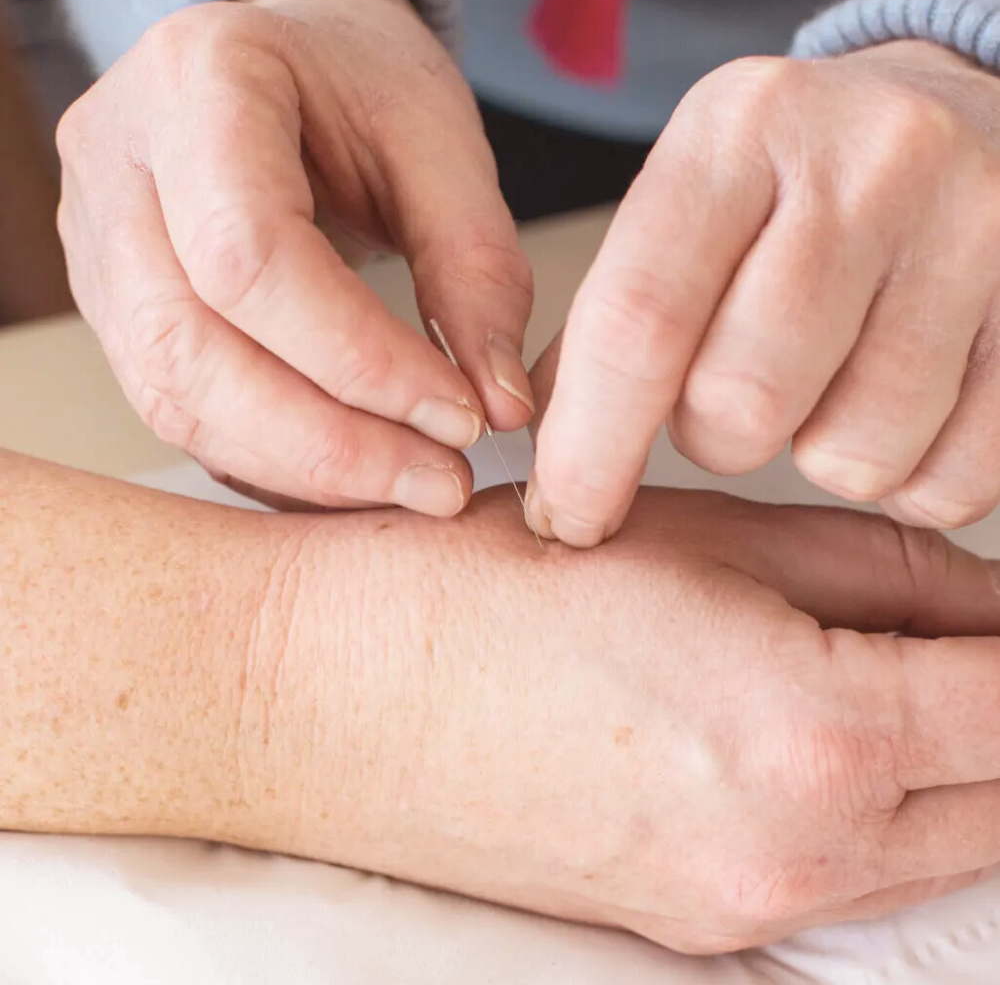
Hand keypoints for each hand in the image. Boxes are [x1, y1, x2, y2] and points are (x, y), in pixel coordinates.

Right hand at [55, 0, 533, 514]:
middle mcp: (121, 167)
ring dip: (303, 468)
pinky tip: (353, 474)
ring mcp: (102, 246)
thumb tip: (501, 407)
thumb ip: (478, 270)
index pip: (252, 257)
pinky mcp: (119, 310)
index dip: (360, 361)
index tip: (461, 416)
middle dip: (331, 443)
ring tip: (410, 484)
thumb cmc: (363, 82)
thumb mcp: (440, 144)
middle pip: (193, 349)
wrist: (289, 66)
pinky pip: (182, 413)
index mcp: (203, 85)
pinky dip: (273, 461)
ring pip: (175, 398)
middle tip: (440, 484)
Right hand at [245, 486, 999, 953]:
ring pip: (932, 851)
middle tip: (960, 634)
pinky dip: (867, 813)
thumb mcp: (693, 532)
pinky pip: (840, 881)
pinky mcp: (686, 925)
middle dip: (999, 708)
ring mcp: (739, 910)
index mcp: (812, 731)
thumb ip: (869, 563)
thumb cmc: (479, 590)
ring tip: (885, 673)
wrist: (329, 693)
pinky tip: (801, 735)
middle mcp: (796, 854)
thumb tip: (975, 594)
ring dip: (946, 768)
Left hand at [530, 41, 999, 545]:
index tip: (566, 521)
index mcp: (738, 134)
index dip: (589, 450)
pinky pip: (948, 480)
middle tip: (728, 404)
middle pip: (740, 404)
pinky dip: (902, 479)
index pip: (638, 322)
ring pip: (851, 456)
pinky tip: (893, 409)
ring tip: (821, 390)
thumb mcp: (682, 215)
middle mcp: (865, 167)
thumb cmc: (793, 188)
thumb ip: (607, 333)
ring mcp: (973, 233)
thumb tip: (554, 477)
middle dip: (712, 443)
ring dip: (813, 459)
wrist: (958, 123)